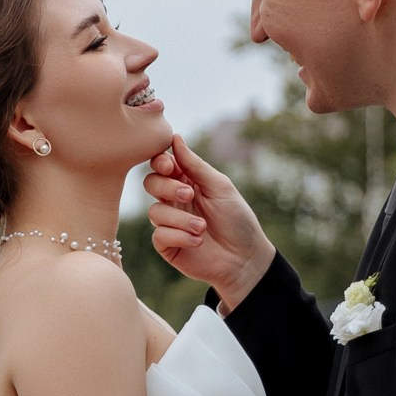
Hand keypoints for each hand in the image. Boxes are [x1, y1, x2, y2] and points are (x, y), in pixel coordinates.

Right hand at [144, 136, 274, 311]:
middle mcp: (174, 200)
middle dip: (167, 187)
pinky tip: (198, 241)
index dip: (160, 162)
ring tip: (202, 227)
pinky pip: (159, 235)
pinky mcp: (167, 245)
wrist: (244, 258)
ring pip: (155, 211)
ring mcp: (169, 223)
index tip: (171, 167)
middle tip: (190, 195)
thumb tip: (174, 137)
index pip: (162, 164)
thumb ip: (195, 165)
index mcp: (186, 181)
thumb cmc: (236, 219)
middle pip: (151, 183)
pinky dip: (179, 236)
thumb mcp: (219, 186)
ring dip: (181, 218)